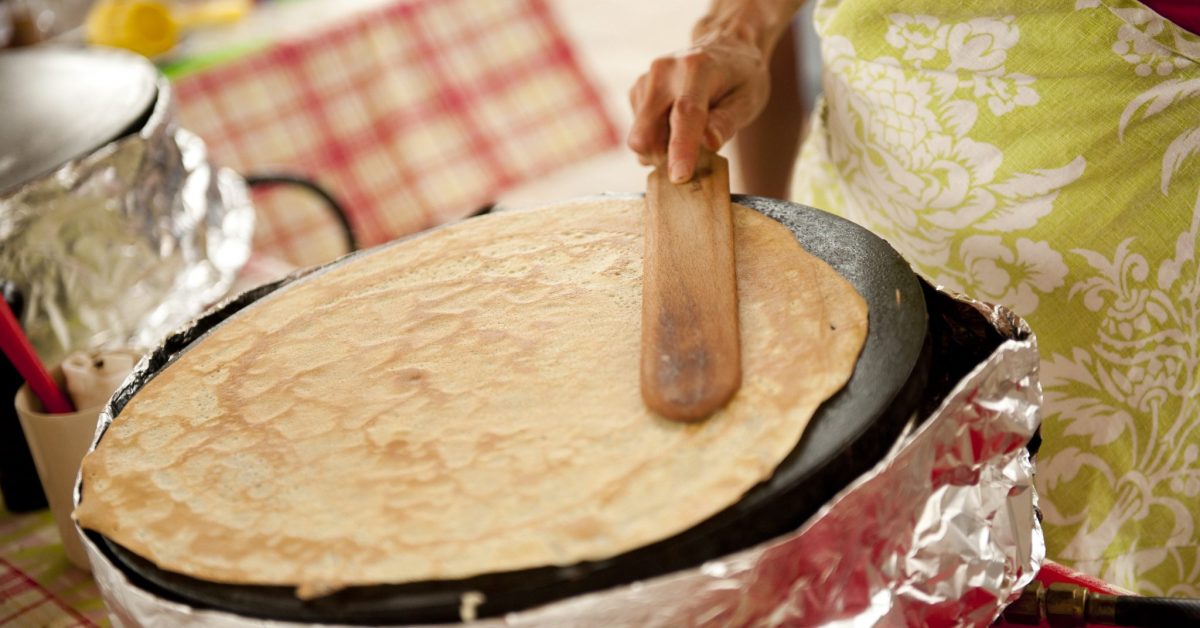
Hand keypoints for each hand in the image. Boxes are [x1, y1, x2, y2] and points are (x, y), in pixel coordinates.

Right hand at [627, 34, 771, 182]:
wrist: (724, 46)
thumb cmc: (741, 77)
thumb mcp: (749, 99)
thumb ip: (727, 122)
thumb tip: (709, 143)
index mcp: (698, 68)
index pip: (685, 113)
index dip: (681, 148)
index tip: (680, 177)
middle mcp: (664, 71)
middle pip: (647, 133)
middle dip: (664, 159)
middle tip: (693, 162)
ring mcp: (646, 80)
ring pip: (640, 137)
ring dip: (662, 150)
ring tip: (690, 136)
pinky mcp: (636, 91)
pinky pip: (639, 131)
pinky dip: (657, 139)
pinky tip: (676, 126)